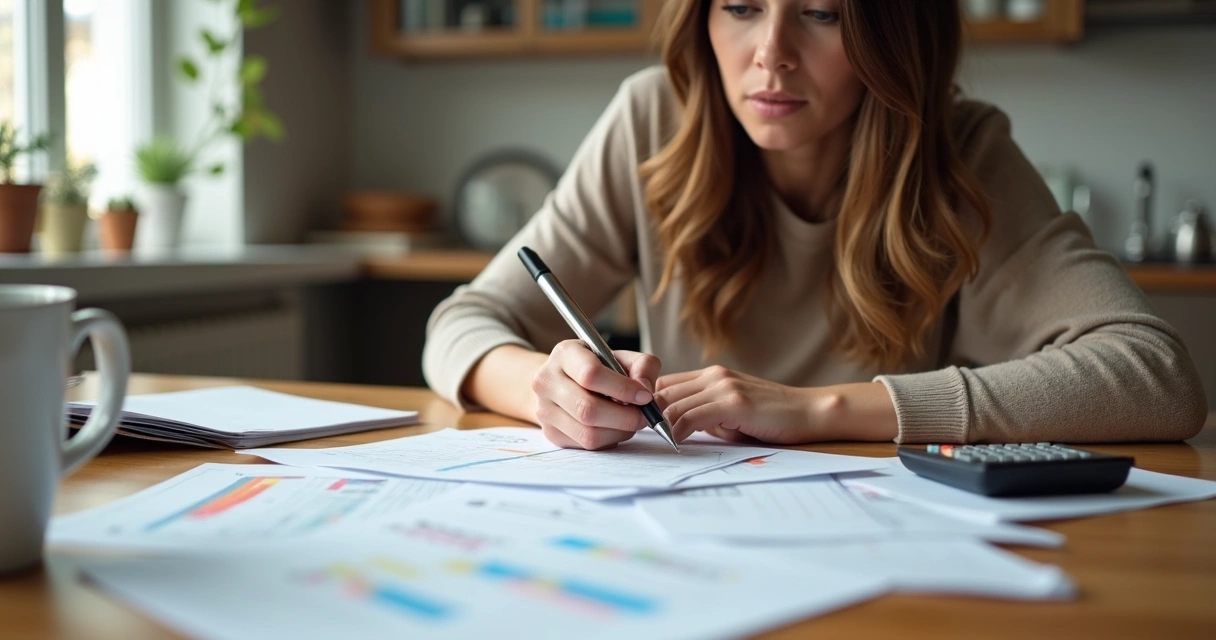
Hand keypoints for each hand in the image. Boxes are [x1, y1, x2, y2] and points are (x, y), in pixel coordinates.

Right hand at [532, 339, 661, 449]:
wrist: (563, 380)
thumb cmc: (598, 367)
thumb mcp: (621, 356)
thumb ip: (642, 366)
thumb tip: (645, 392)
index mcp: (565, 354)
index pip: (591, 374)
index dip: (623, 389)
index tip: (645, 396)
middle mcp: (547, 381)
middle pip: (588, 409)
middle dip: (625, 417)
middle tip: (644, 417)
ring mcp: (545, 410)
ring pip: (588, 433)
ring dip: (619, 432)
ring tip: (629, 422)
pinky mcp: (551, 433)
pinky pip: (586, 446)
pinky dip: (608, 440)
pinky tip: (614, 428)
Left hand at [656, 367, 899, 443]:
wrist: (810, 412)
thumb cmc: (772, 418)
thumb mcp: (732, 412)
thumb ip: (705, 414)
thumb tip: (675, 427)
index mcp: (711, 376)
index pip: (664, 384)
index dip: (648, 404)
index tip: (641, 425)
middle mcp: (714, 376)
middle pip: (662, 392)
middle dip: (647, 416)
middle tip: (637, 436)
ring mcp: (724, 387)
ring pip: (673, 405)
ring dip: (659, 426)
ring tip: (653, 443)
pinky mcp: (733, 402)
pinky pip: (691, 417)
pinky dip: (678, 431)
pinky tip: (675, 444)